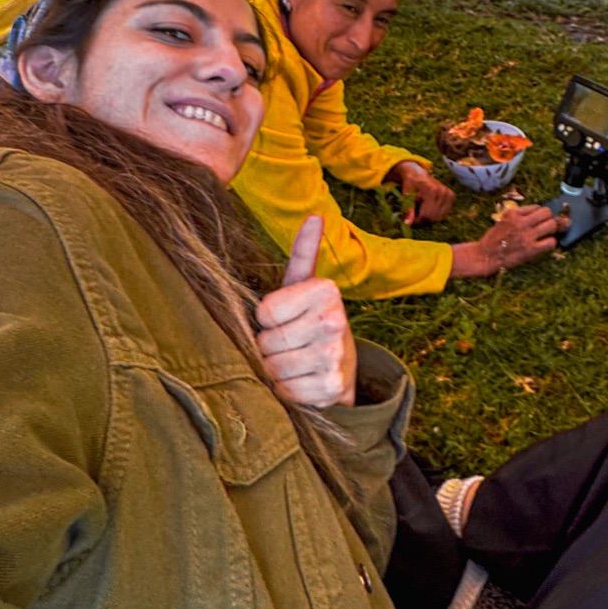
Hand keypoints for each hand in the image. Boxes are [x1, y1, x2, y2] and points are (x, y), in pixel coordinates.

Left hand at [255, 216, 356, 407]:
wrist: (342, 363)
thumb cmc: (309, 319)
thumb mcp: (302, 285)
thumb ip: (303, 252)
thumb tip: (315, 216)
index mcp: (326, 290)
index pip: (265, 312)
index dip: (265, 319)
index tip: (282, 318)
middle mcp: (336, 321)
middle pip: (267, 342)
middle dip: (267, 347)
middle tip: (286, 343)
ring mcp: (335, 355)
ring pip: (274, 368)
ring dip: (274, 370)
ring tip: (292, 361)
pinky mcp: (332, 387)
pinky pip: (286, 392)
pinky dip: (286, 391)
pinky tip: (301, 380)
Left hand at [389, 160, 454, 224]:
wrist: (418, 174)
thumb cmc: (410, 184)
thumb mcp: (406, 195)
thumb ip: (408, 209)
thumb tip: (407, 224)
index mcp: (431, 190)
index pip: (426, 215)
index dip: (417, 221)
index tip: (411, 220)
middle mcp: (442, 191)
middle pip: (433, 217)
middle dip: (423, 220)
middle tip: (415, 216)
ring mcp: (448, 193)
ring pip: (439, 217)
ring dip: (430, 217)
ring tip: (422, 210)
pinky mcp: (452, 196)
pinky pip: (444, 213)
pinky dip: (436, 214)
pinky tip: (430, 207)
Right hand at [450, 204, 563, 277]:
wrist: (486, 255)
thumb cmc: (495, 238)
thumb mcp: (504, 219)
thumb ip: (520, 215)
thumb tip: (540, 212)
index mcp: (513, 213)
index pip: (537, 207)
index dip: (540, 214)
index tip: (538, 220)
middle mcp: (521, 222)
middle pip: (547, 213)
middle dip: (549, 219)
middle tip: (546, 227)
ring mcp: (526, 236)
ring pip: (552, 225)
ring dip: (552, 230)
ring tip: (545, 235)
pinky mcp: (530, 250)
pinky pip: (551, 242)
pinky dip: (550, 243)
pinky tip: (544, 245)